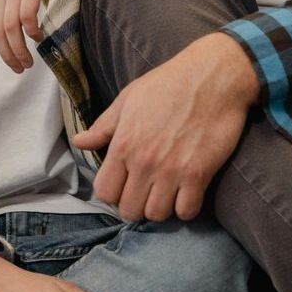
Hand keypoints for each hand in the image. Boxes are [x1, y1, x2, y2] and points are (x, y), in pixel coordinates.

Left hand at [71, 32, 258, 221]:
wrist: (211, 76)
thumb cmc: (168, 84)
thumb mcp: (128, 99)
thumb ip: (103, 126)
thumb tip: (79, 142)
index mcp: (123, 145)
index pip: (105, 192)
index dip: (113, 192)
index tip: (125, 184)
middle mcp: (144, 162)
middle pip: (130, 210)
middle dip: (136, 204)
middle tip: (147, 190)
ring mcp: (171, 171)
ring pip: (156, 215)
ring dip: (161, 207)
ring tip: (167, 191)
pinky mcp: (199, 174)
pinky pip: (186, 212)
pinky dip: (186, 207)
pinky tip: (187, 192)